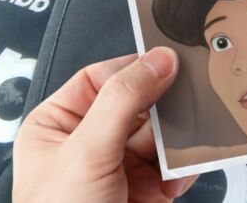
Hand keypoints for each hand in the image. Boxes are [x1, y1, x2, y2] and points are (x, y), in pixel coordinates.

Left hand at [13, 49, 197, 202]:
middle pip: (135, 104)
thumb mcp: (86, 152)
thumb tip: (158, 60)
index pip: (100, 78)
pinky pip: (171, 168)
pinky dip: (183, 167)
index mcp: (56, 126)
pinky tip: (184, 170)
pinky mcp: (142, 195)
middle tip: (188, 94)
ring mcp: (116, 171)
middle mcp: (86, 144)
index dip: (133, 67)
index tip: (166, 58)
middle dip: (162, 106)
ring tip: (190, 135)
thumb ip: (123, 100)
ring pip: (158, 136)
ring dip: (177, 137)